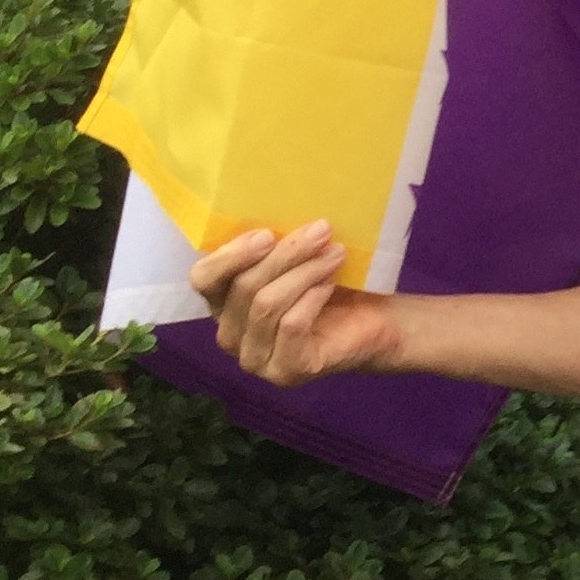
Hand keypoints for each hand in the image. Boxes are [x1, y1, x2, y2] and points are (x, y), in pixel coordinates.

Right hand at [189, 220, 403, 386]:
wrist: (376, 322)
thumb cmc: (331, 284)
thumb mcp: (297, 260)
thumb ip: (275, 245)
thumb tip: (274, 207)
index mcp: (224, 304)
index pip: (203, 279)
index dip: (230, 255)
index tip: (267, 232)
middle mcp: (231, 336)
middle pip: (244, 287)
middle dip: (285, 254)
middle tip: (321, 230)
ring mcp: (256, 360)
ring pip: (267, 305)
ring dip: (304, 271)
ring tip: (336, 252)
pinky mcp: (285, 372)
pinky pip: (291, 325)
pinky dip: (313, 297)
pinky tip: (331, 282)